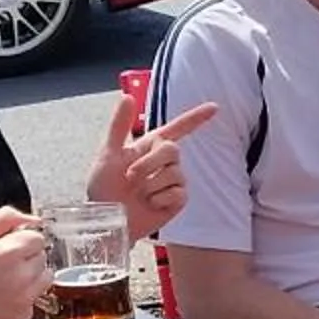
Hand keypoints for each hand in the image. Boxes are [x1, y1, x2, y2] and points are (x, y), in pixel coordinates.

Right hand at [0, 207, 48, 318]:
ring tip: (5, 278)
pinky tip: (2, 295)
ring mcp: (24, 299)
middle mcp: (22, 278)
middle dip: (26, 257)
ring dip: (31, 275)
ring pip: (45, 278)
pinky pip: (34, 299)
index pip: (38, 238)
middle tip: (2, 264)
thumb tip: (35, 220)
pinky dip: (23, 296)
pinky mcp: (23, 316)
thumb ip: (8, 217)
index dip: (22, 240)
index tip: (7, 247)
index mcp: (10, 253)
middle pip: (42, 257)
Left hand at [88, 95, 217, 243]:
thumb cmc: (104, 188)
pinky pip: (178, 193)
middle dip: (149, 163)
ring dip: (152, 184)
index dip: (196, 118)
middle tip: (131, 176)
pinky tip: (150, 204)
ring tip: (138, 194)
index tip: (215, 107)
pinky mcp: (177, 200)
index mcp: (149, 147)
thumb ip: (119, 126)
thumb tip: (128, 97)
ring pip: (175, 173)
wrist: (107, 220)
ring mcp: (172, 181)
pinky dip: (160, 199)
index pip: (178, 128)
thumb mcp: (108, 155)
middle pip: (172, 150)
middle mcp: (164, 162)